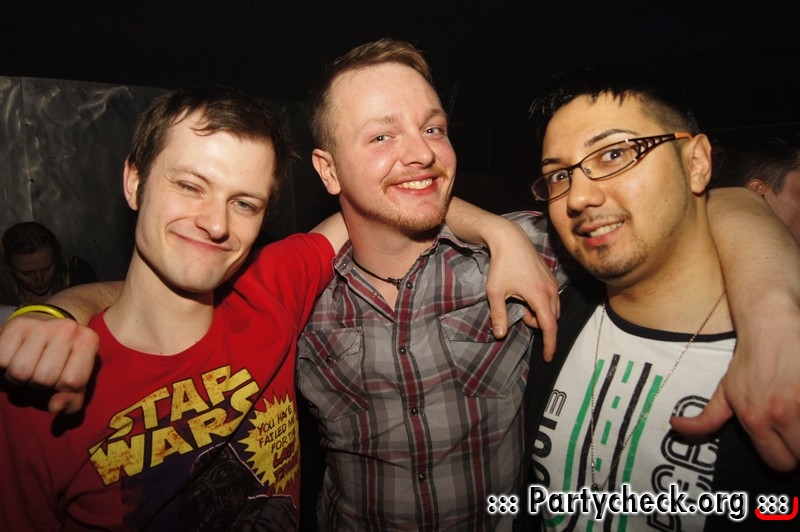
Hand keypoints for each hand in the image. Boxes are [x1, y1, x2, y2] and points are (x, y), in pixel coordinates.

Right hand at [0, 314, 98, 413]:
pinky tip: (14, 358)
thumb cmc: (63, 364)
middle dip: (37, 385)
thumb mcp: (75, 386)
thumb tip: (55, 406)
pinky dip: (3, 367)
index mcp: (89, 341)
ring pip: (21, 371)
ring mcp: (43, 324)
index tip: (59, 380)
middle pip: (44, 377)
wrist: (46, 334)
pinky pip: (3, 360)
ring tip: (27, 368)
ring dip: (18, 378)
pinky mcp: (17, 324)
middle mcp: (69, 328)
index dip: (59, 389)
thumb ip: (71, 401)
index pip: (71, 381)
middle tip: (39, 374)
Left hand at [486, 223, 559, 359]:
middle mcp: (551, 291)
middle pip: (551, 320)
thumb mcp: (495, 292)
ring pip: (553, 310)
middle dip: (537, 323)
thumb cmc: (501, 265)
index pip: (550, 327)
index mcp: (539, 296)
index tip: (549, 358)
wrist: (510, 239)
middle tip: (518, 311)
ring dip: (539, 314)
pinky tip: (525, 294)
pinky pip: (552, 299)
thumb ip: (499, 315)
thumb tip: (500, 335)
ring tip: (520, 302)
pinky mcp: (551, 278)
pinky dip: (541, 304)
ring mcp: (553, 283)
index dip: (550, 345)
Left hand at [670, 293, 799, 470]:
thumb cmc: (748, 360)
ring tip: (798, 417)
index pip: (778, 463)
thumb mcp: (724, 391)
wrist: (770, 326)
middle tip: (793, 432)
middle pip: (799, 458)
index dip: (782, 456)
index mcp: (754, 419)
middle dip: (798, 449)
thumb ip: (706, 418)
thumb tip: (675, 427)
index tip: (784, 444)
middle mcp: (780, 414)